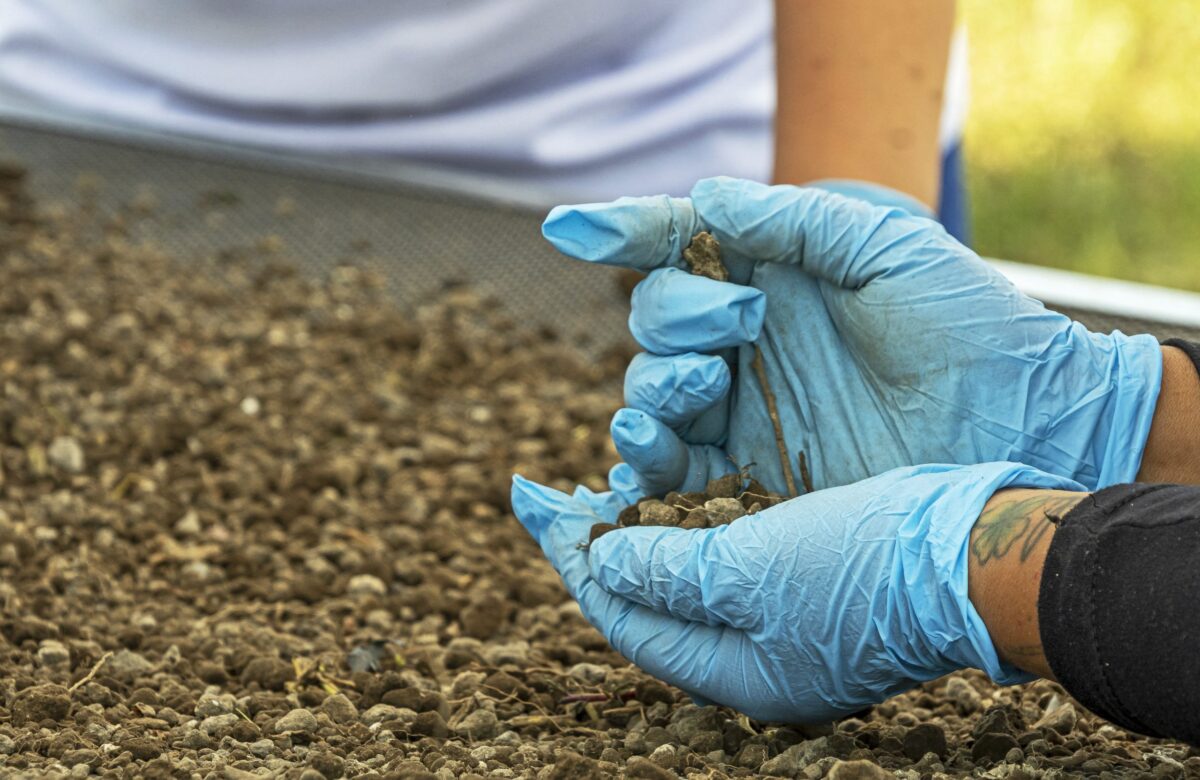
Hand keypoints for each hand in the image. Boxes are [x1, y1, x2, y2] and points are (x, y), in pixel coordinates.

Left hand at [512, 462, 1081, 722]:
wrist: (980, 551)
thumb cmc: (863, 566)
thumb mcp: (750, 569)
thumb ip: (668, 571)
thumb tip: (603, 564)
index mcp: (735, 670)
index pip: (628, 619)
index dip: (577, 563)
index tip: (538, 506)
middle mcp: (756, 651)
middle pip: (654, 600)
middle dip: (606, 546)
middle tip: (565, 494)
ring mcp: (788, 616)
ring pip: (694, 570)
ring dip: (651, 526)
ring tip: (614, 477)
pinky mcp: (815, 574)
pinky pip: (735, 551)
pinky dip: (700, 518)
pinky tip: (683, 480)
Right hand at [543, 177, 1162, 498]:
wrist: (1028, 425)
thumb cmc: (971, 327)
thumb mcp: (889, 250)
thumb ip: (795, 222)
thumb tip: (707, 197)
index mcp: (772, 274)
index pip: (677, 245)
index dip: (621, 232)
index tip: (571, 230)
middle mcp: (745, 340)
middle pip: (655, 321)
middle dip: (675, 319)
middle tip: (740, 328)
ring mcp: (744, 409)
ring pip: (652, 393)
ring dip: (652, 388)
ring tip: (698, 387)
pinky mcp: (750, 475)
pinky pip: (674, 471)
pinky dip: (645, 465)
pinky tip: (647, 455)